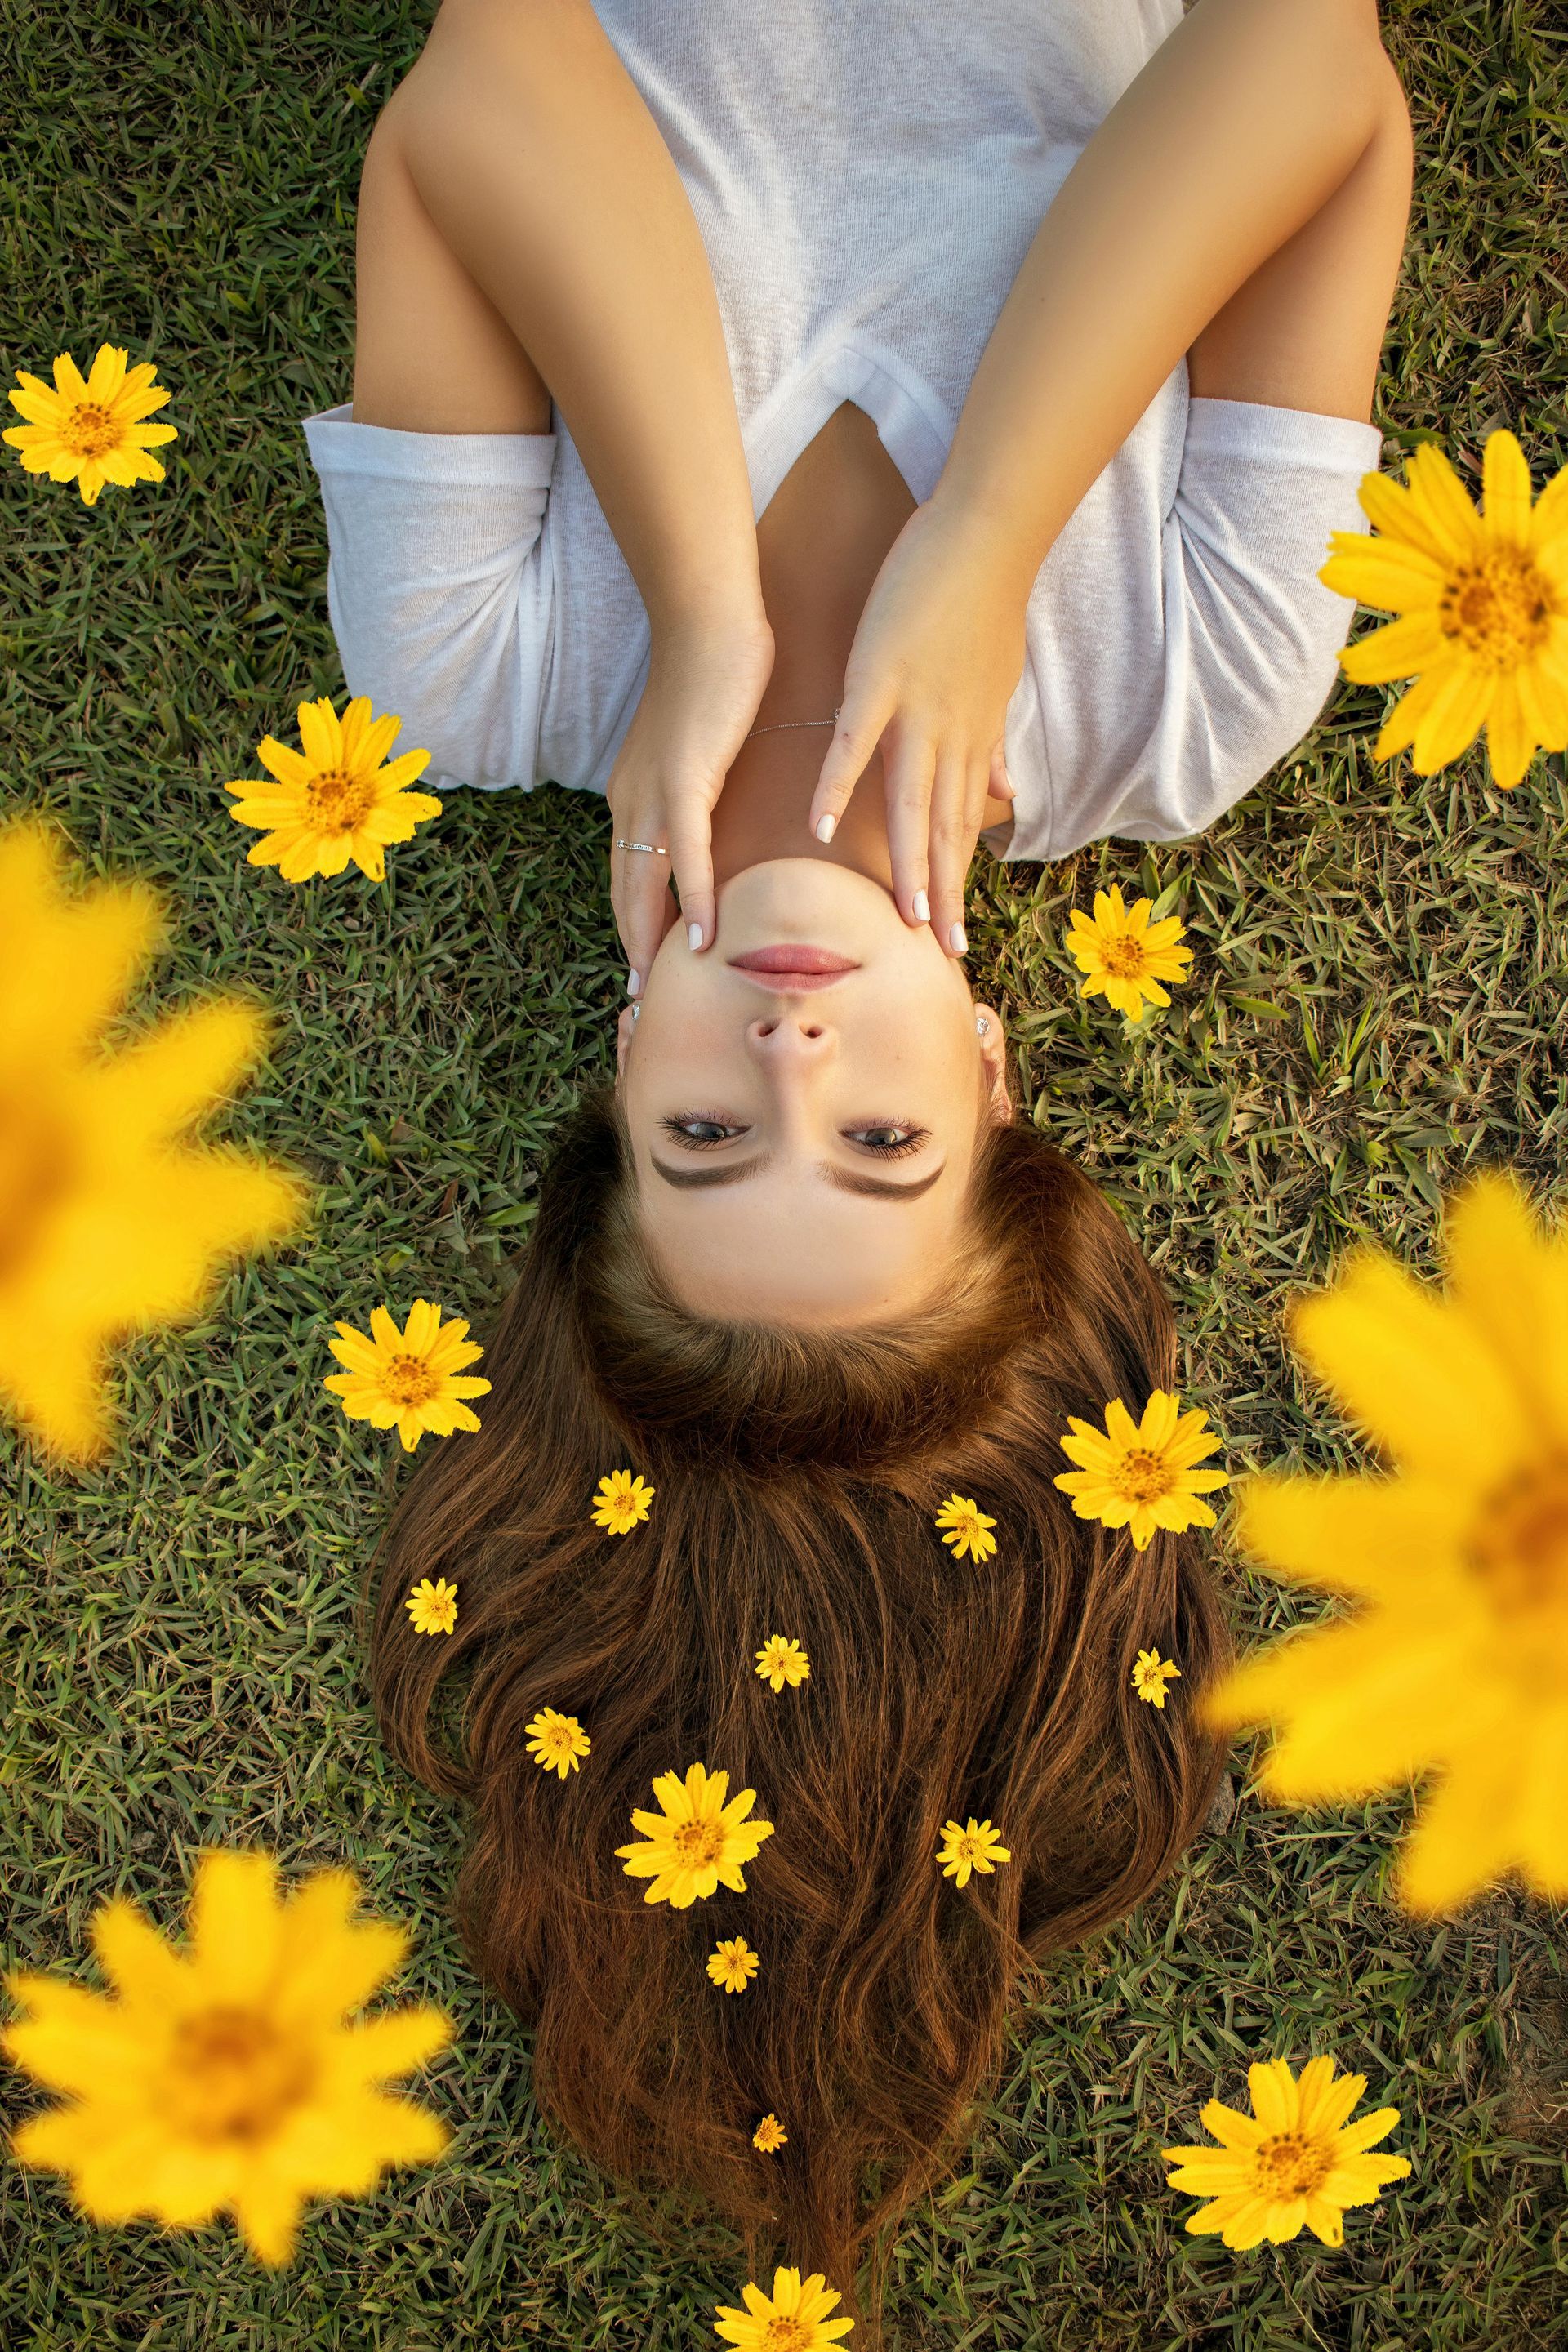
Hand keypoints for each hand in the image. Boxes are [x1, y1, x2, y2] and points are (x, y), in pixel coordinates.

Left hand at [606, 615, 775, 989]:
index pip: (629, 875)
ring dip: (654, 941)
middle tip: (645, 999)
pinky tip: (704, 938)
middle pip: (625, 892)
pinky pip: (685, 856)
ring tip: (665, 988)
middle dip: (634, 948)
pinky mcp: (684, 779)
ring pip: (644, 885)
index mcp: (634, 795)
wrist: (711, 618)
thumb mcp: (704, 746)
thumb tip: (724, 819)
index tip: (647, 967)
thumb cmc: (717, 672)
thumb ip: (707, 787)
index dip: (635, 924)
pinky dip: (692, 900)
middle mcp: (632, 800)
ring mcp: (653, 792)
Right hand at [808, 498, 1024, 954]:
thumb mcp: (999, 682)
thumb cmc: (986, 599)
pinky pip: (855, 741)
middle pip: (944, 826)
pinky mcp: (881, 675)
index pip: (962, 821)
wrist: (988, 533)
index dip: (958, 876)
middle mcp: (949, 734)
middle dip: (943, 891)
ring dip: (906, 861)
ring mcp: (915, 708)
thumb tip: (1009, 794)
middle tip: (941, 952)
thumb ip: (993, 745)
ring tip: (899, 917)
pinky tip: (819, 826)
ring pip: (910, 800)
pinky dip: (838, 783)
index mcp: (971, 737)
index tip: (955, 930)